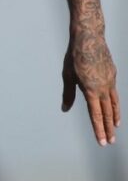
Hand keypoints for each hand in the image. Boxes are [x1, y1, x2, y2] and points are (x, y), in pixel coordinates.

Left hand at [62, 31, 119, 145]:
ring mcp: (110, 82)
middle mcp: (103, 88)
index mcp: (91, 90)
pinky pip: (115, 94)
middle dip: (108, 129)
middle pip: (107, 113)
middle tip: (111, 142)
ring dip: (114, 118)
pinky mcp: (113, 75)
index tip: (102, 142)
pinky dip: (115, 104)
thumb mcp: (67, 75)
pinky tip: (114, 108)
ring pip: (114, 104)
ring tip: (115, 128)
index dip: (99, 130)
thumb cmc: (74, 56)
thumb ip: (68, 93)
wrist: (89, 38)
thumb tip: (65, 108)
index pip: (96, 115)